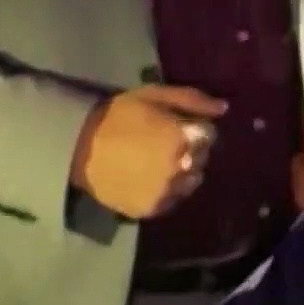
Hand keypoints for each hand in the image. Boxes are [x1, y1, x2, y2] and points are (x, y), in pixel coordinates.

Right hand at [70, 84, 227, 219]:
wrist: (79, 148)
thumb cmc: (118, 116)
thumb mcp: (154, 96)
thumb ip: (192, 100)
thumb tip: (224, 108)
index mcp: (183, 137)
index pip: (209, 135)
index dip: (196, 128)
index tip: (180, 125)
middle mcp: (180, 167)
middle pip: (202, 158)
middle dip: (191, 148)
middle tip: (167, 142)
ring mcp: (167, 191)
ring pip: (192, 181)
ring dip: (183, 170)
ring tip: (159, 161)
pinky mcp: (153, 208)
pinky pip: (173, 199)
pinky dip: (168, 189)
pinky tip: (149, 177)